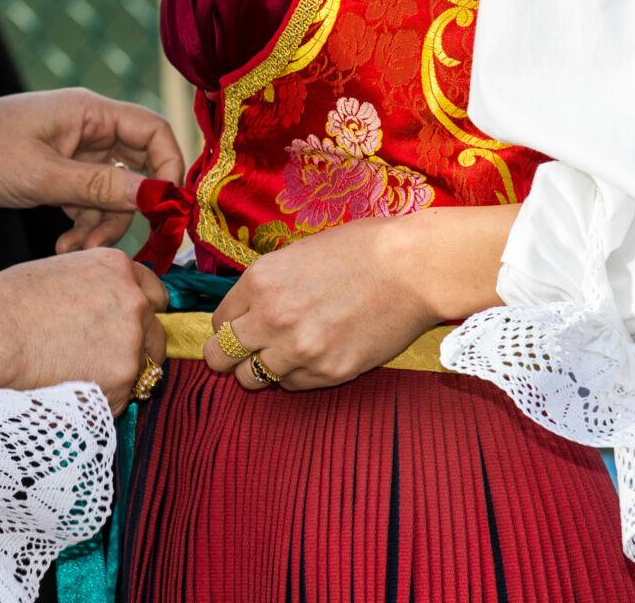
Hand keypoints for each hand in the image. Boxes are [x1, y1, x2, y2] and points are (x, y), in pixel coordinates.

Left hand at [0, 88, 184, 250]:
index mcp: (89, 112)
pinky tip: (65, 246)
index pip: (153, 131)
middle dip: (133, 208)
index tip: (168, 208)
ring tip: (77, 249)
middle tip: (135, 241)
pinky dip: (84, 226)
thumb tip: (157, 196)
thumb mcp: (44, 176)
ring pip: (113, 194)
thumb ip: (102, 189)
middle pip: (137, 168)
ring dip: (103, 225)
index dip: (169, 168)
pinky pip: (89, 204)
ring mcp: (73, 154)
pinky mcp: (58, 176)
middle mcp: (87, 129)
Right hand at [0, 248, 168, 415]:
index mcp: (118, 268)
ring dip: (119, 375)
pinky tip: (68, 388)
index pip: (154, 293)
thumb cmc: (6, 304)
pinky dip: (102, 399)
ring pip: (142, 368)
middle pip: (155, 333)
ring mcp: (132, 345)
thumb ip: (96, 285)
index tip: (126, 326)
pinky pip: (121, 396)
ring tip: (74, 374)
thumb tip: (106, 305)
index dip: (139, 312)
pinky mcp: (122, 383)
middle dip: (136, 347)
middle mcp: (134, 302)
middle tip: (100, 358)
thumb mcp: (60, 272)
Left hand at [202, 207, 517, 390]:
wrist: (415, 267)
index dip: (229, 326)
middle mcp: (271, 317)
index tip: (241, 328)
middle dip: (228, 356)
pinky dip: (296, 375)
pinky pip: (292, 385)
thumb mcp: (298, 254)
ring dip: (262, 370)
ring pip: (252, 379)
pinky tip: (314, 356)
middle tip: (242, 354)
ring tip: (283, 355)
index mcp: (260, 281)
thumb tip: (249, 310)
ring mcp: (299, 349)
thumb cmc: (363, 250)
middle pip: (221, 357)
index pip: (219, 321)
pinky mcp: (329, 372)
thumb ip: (267, 285)